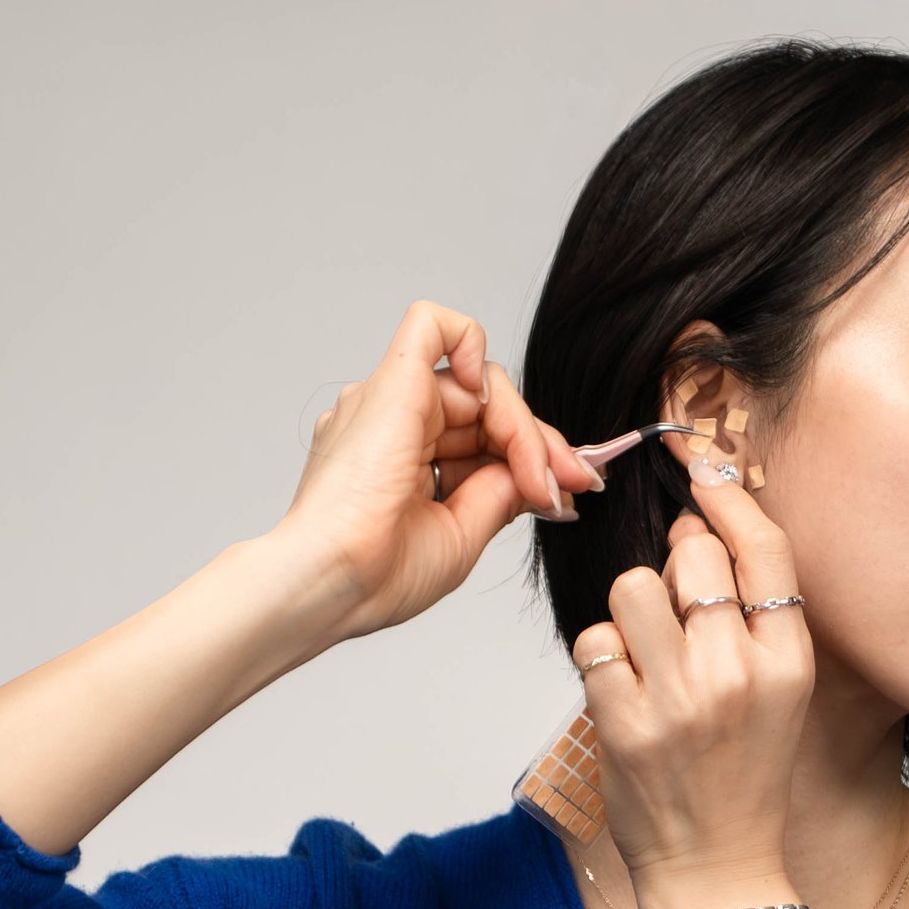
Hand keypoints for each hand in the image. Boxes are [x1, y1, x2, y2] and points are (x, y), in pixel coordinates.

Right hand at [281, 300, 591, 643]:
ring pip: (480, 383)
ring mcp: (392, 400)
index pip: (486, 437)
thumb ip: (498, 494)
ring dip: (523, 431)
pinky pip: (433, 326)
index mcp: (405, 460)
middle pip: (489, 408)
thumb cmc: (378, 575)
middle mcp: (396, 422)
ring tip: (540, 481)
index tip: (570, 494)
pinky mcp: (393, 383)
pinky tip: (490, 399)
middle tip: (574, 485)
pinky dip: (472, 343)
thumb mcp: (461, 535)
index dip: (534, 459)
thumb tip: (537, 477)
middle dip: (541, 445)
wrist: (334, 582)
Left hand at [574, 459, 814, 908]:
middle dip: (675, 567)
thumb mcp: (777, 694)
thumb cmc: (741, 775)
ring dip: (630, 610)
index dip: (729, 497)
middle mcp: (739, 674)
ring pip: (633, 588)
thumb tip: (694, 530)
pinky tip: (622, 692)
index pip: (763, 550)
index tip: (703, 468)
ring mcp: (680, 699)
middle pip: (693, 558)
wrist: (717, 867)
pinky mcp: (625, 724)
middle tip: (675, 609)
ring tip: (645, 655)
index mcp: (788, 662)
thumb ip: (749, 617)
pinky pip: (594, 642)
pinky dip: (600, 659)